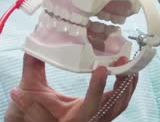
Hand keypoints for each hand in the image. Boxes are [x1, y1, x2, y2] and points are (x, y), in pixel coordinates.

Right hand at [5, 54, 137, 121]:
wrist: (34, 121)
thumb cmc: (32, 110)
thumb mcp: (29, 89)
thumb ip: (32, 68)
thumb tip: (31, 45)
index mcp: (75, 119)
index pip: (92, 104)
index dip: (98, 87)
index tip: (101, 68)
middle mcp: (91, 121)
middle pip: (116, 104)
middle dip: (123, 83)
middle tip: (124, 59)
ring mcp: (98, 118)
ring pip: (120, 104)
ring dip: (128, 84)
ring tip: (129, 62)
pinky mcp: (101, 114)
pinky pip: (118, 102)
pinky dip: (124, 87)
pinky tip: (125, 72)